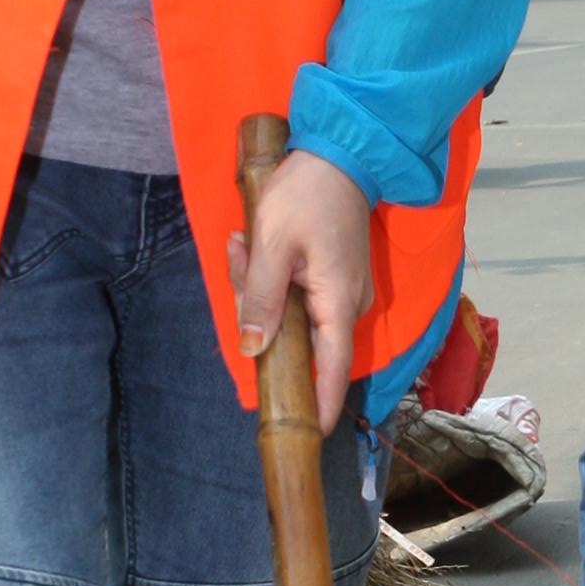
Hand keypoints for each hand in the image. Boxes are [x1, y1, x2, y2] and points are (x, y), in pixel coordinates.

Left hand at [228, 148, 371, 433]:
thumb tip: (253, 350)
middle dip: (256, 310)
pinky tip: (252, 241)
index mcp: (337, 304)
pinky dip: (270, 274)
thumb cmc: (306, 196)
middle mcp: (346, 305)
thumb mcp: (272, 247)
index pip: (332, 372)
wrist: (340, 152)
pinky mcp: (333, 276)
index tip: (304, 433)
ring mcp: (341, 291)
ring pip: (290, 312)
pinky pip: (296, 291)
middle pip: (297, 338)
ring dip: (257, 285)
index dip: (319, 406)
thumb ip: (261, 300)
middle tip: (239, 256)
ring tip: (243, 241)